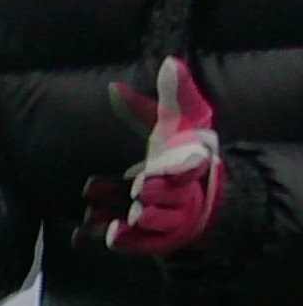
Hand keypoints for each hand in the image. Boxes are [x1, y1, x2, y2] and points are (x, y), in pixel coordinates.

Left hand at [93, 57, 223, 255]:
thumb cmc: (183, 153)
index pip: (190, 167)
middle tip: (142, 187)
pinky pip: (143, 242)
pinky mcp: (155, 236)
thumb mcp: (182, 121)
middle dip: (159, 193)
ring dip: (146, 217)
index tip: (160, 169)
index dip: (179, 170)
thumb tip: (171, 62)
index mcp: (190, 165)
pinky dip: (128, 241)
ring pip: (159, 221)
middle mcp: (183, 194)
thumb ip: (176, 95)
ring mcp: (170, 219)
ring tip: (133, 212)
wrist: (195, 194)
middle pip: (174, 197)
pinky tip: (110, 234)